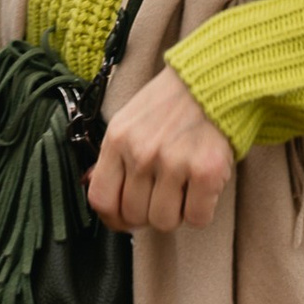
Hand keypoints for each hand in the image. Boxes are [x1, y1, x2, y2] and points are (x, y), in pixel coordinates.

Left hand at [86, 67, 234, 233]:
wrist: (211, 81)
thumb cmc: (168, 104)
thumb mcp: (129, 121)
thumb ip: (113, 156)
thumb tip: (91, 185)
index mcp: (118, 139)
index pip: (101, 199)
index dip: (113, 217)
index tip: (126, 216)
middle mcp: (141, 152)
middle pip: (135, 215)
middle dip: (149, 212)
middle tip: (163, 193)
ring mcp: (173, 162)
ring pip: (164, 222)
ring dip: (176, 213)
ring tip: (183, 188)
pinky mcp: (206, 171)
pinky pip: (197, 218)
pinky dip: (201, 210)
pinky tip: (201, 188)